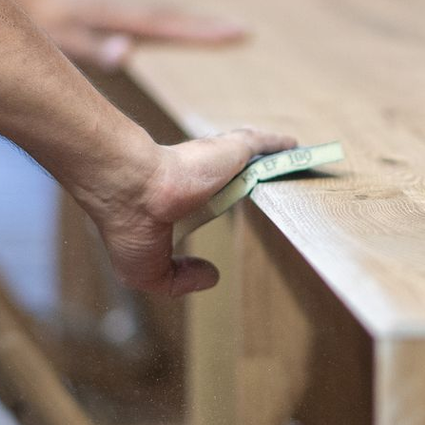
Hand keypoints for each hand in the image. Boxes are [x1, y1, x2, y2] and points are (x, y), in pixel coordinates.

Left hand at [5, 0, 248, 69]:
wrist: (2, 1)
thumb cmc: (27, 23)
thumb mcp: (57, 38)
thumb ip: (90, 47)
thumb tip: (128, 52)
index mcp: (112, 17)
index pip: (166, 25)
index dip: (203, 31)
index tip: (239, 32)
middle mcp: (115, 12)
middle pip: (168, 18)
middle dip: (205, 27)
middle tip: (243, 31)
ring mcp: (106, 14)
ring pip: (155, 19)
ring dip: (187, 25)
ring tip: (218, 32)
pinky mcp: (96, 19)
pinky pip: (140, 23)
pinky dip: (163, 27)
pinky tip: (166, 35)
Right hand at [81, 127, 296, 295]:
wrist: (133, 189)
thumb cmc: (131, 226)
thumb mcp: (147, 272)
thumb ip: (177, 280)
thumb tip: (212, 276)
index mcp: (169, 203)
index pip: (193, 203)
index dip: (204, 205)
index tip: (214, 209)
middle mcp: (191, 179)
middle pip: (224, 177)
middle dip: (239, 178)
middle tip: (260, 187)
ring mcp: (212, 162)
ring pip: (245, 159)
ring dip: (263, 160)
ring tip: (286, 167)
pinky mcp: (231, 150)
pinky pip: (261, 145)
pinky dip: (277, 144)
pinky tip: (294, 147)